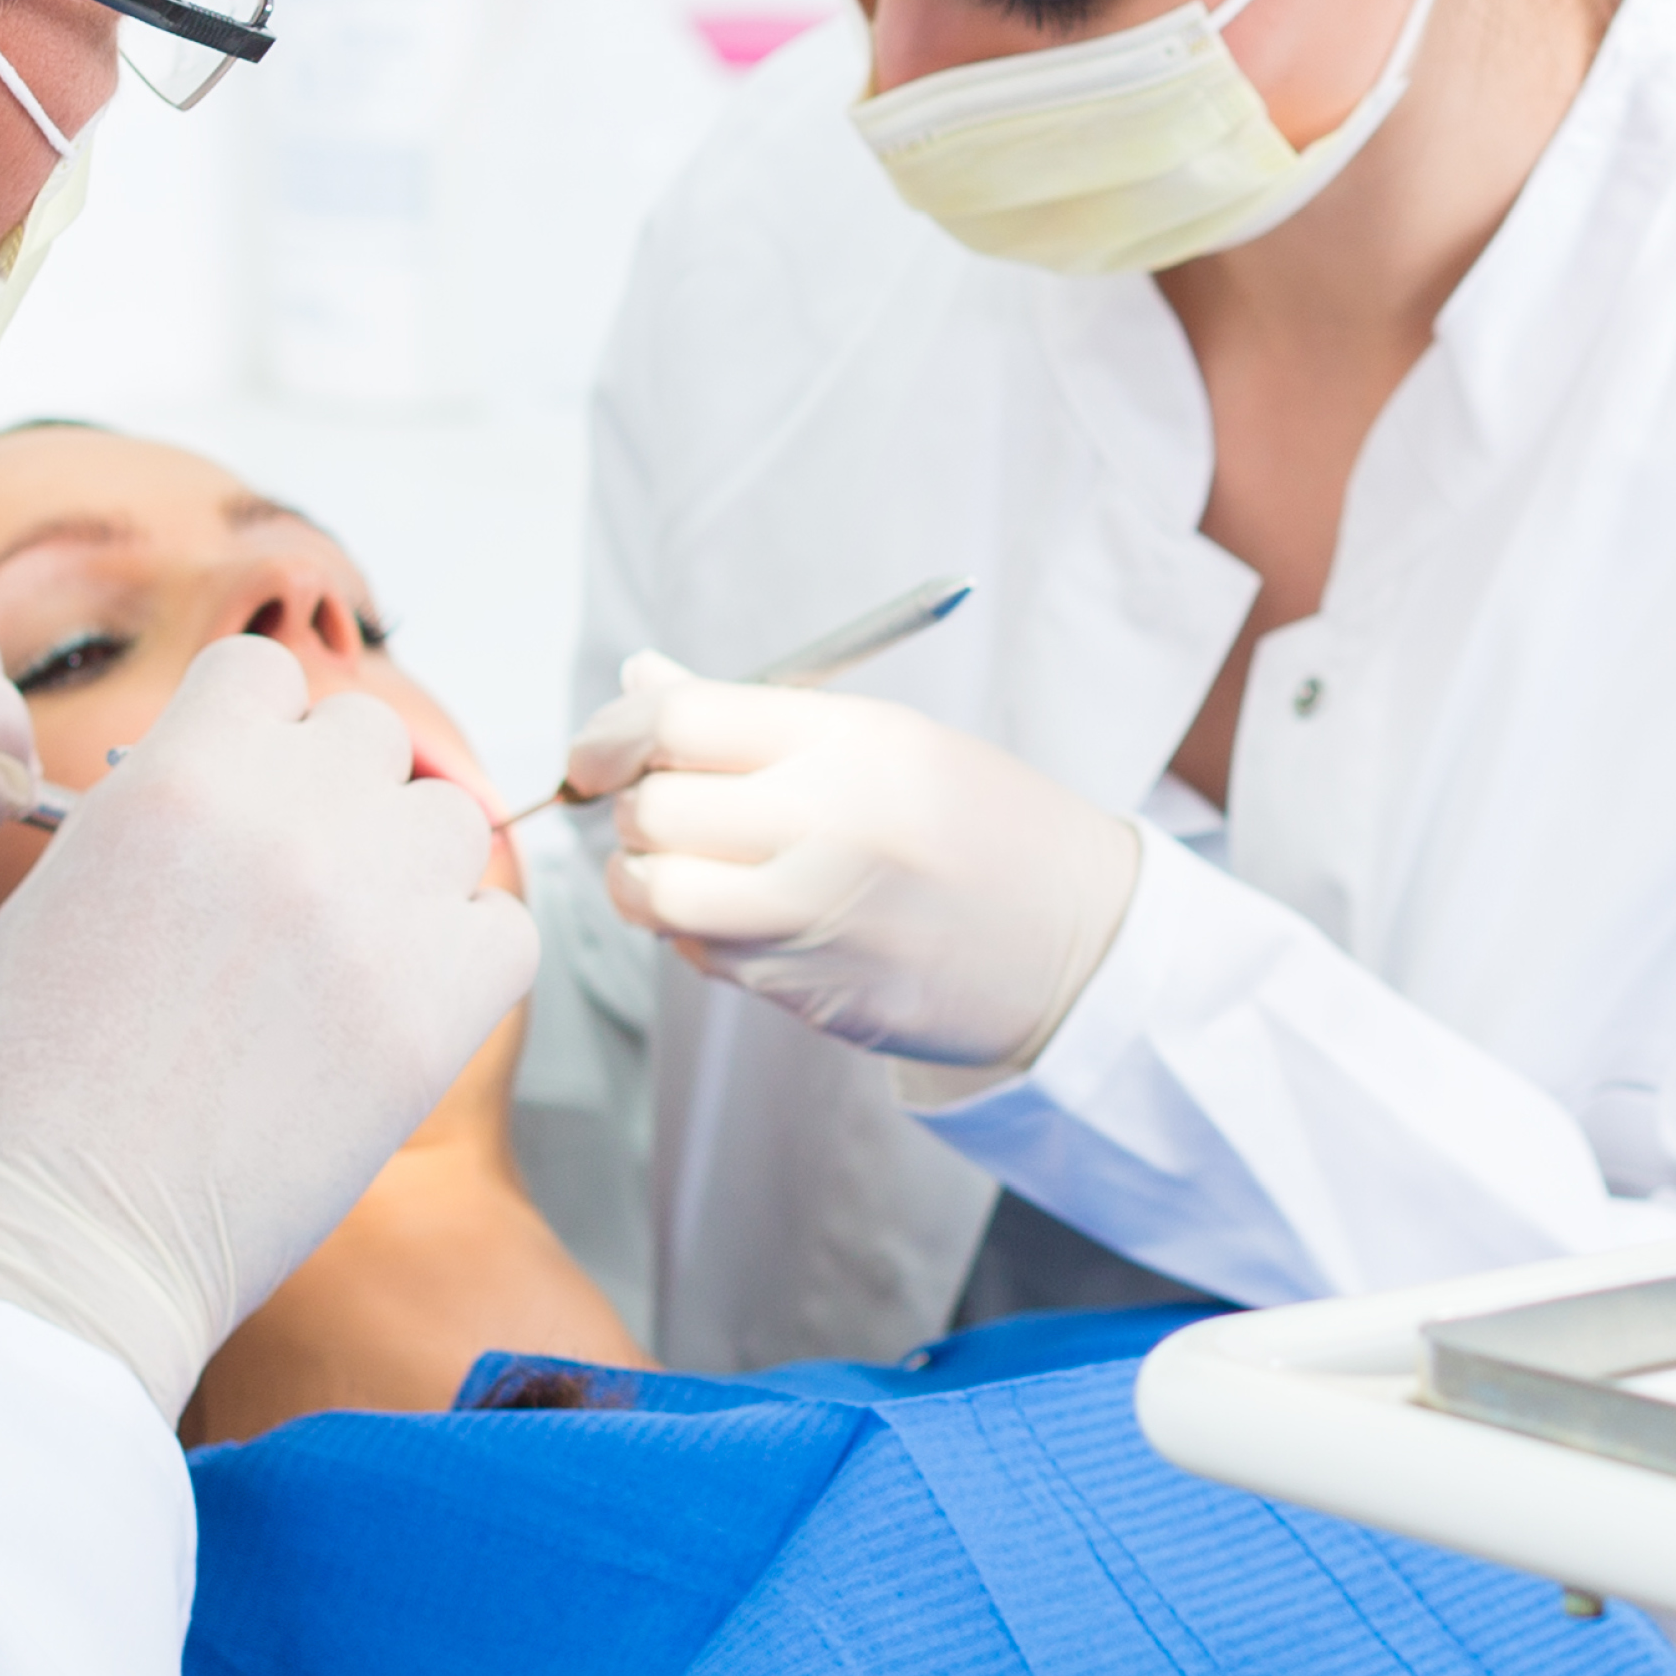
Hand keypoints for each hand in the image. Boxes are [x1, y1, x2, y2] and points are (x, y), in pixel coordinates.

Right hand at [0, 635, 534, 1413]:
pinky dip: (463, 959)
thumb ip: (154, 811)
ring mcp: (377, 909)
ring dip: (405, 867)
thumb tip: (224, 777)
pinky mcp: (439, 1008)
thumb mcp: (56, 897)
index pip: (266, 673)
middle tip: (287, 885)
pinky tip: (396, 1005)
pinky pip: (502, 931)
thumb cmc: (28, 1087)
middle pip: (367, 737)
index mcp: (181, 775)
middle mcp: (292, 818)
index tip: (240, 791)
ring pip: (448, 821)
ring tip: (340, 950)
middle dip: (332, 795)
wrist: (66, 1241)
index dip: (253, 732)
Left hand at [574, 652, 1141, 1070]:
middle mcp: (829, 828)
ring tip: (681, 864)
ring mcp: (816, 920)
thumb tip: (640, 682)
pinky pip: (700, 956)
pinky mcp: (808, 993)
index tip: (599, 749)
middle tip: (661, 804)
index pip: (680, 719)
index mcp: (853, 744)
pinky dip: (694, 934)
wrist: (1075, 944)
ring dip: (644, 879)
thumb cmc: (983, 825)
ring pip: (655, 895)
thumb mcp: (888, 738)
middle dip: (635, 807)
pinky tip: (743, 915)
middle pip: (655, 809)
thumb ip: (759, 714)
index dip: (614, 732)